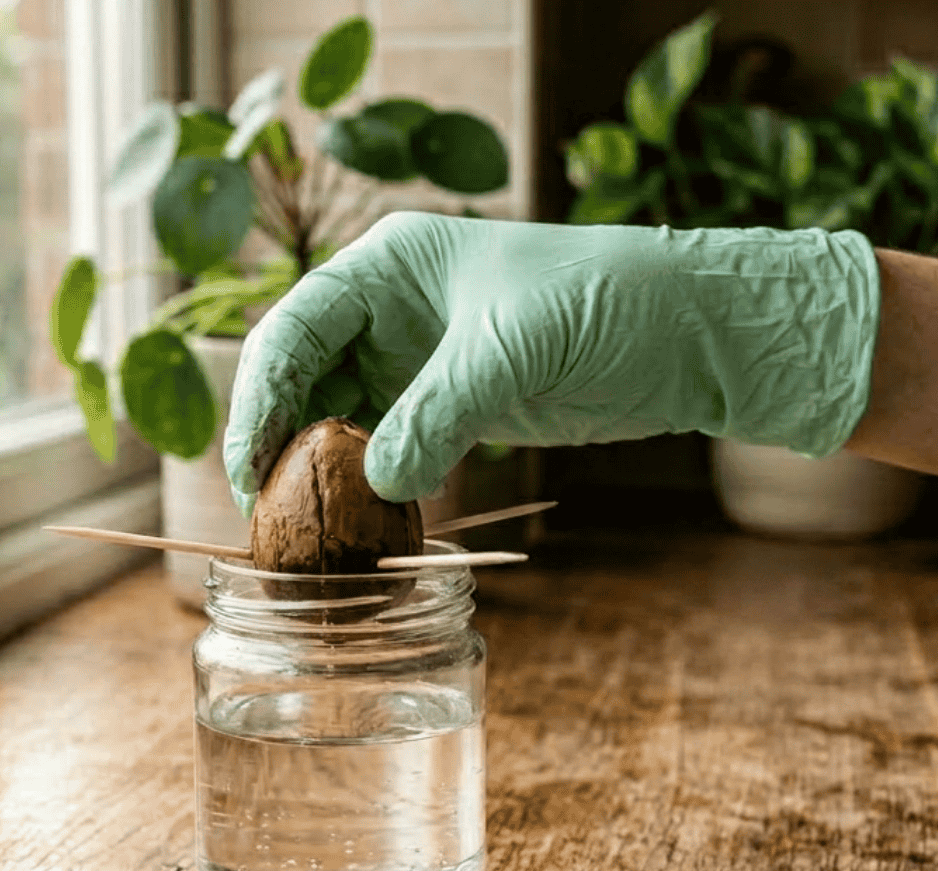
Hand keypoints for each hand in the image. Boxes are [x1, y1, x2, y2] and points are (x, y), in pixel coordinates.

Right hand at [222, 212, 879, 502]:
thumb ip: (439, 412)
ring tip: (310, 537)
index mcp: (388, 265)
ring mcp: (419, 361)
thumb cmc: (605, 303)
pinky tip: (366, 528)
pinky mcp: (454, 408)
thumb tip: (378, 483)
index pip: (292, 327)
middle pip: (302, 378)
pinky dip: (371, 488)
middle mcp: (390, 311)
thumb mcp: (513, 351)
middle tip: (270, 520)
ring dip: (321, 475)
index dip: (260, 396)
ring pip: (338, 420)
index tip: (248, 467)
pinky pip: (388, 450)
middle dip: (280, 444)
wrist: (688, 333)